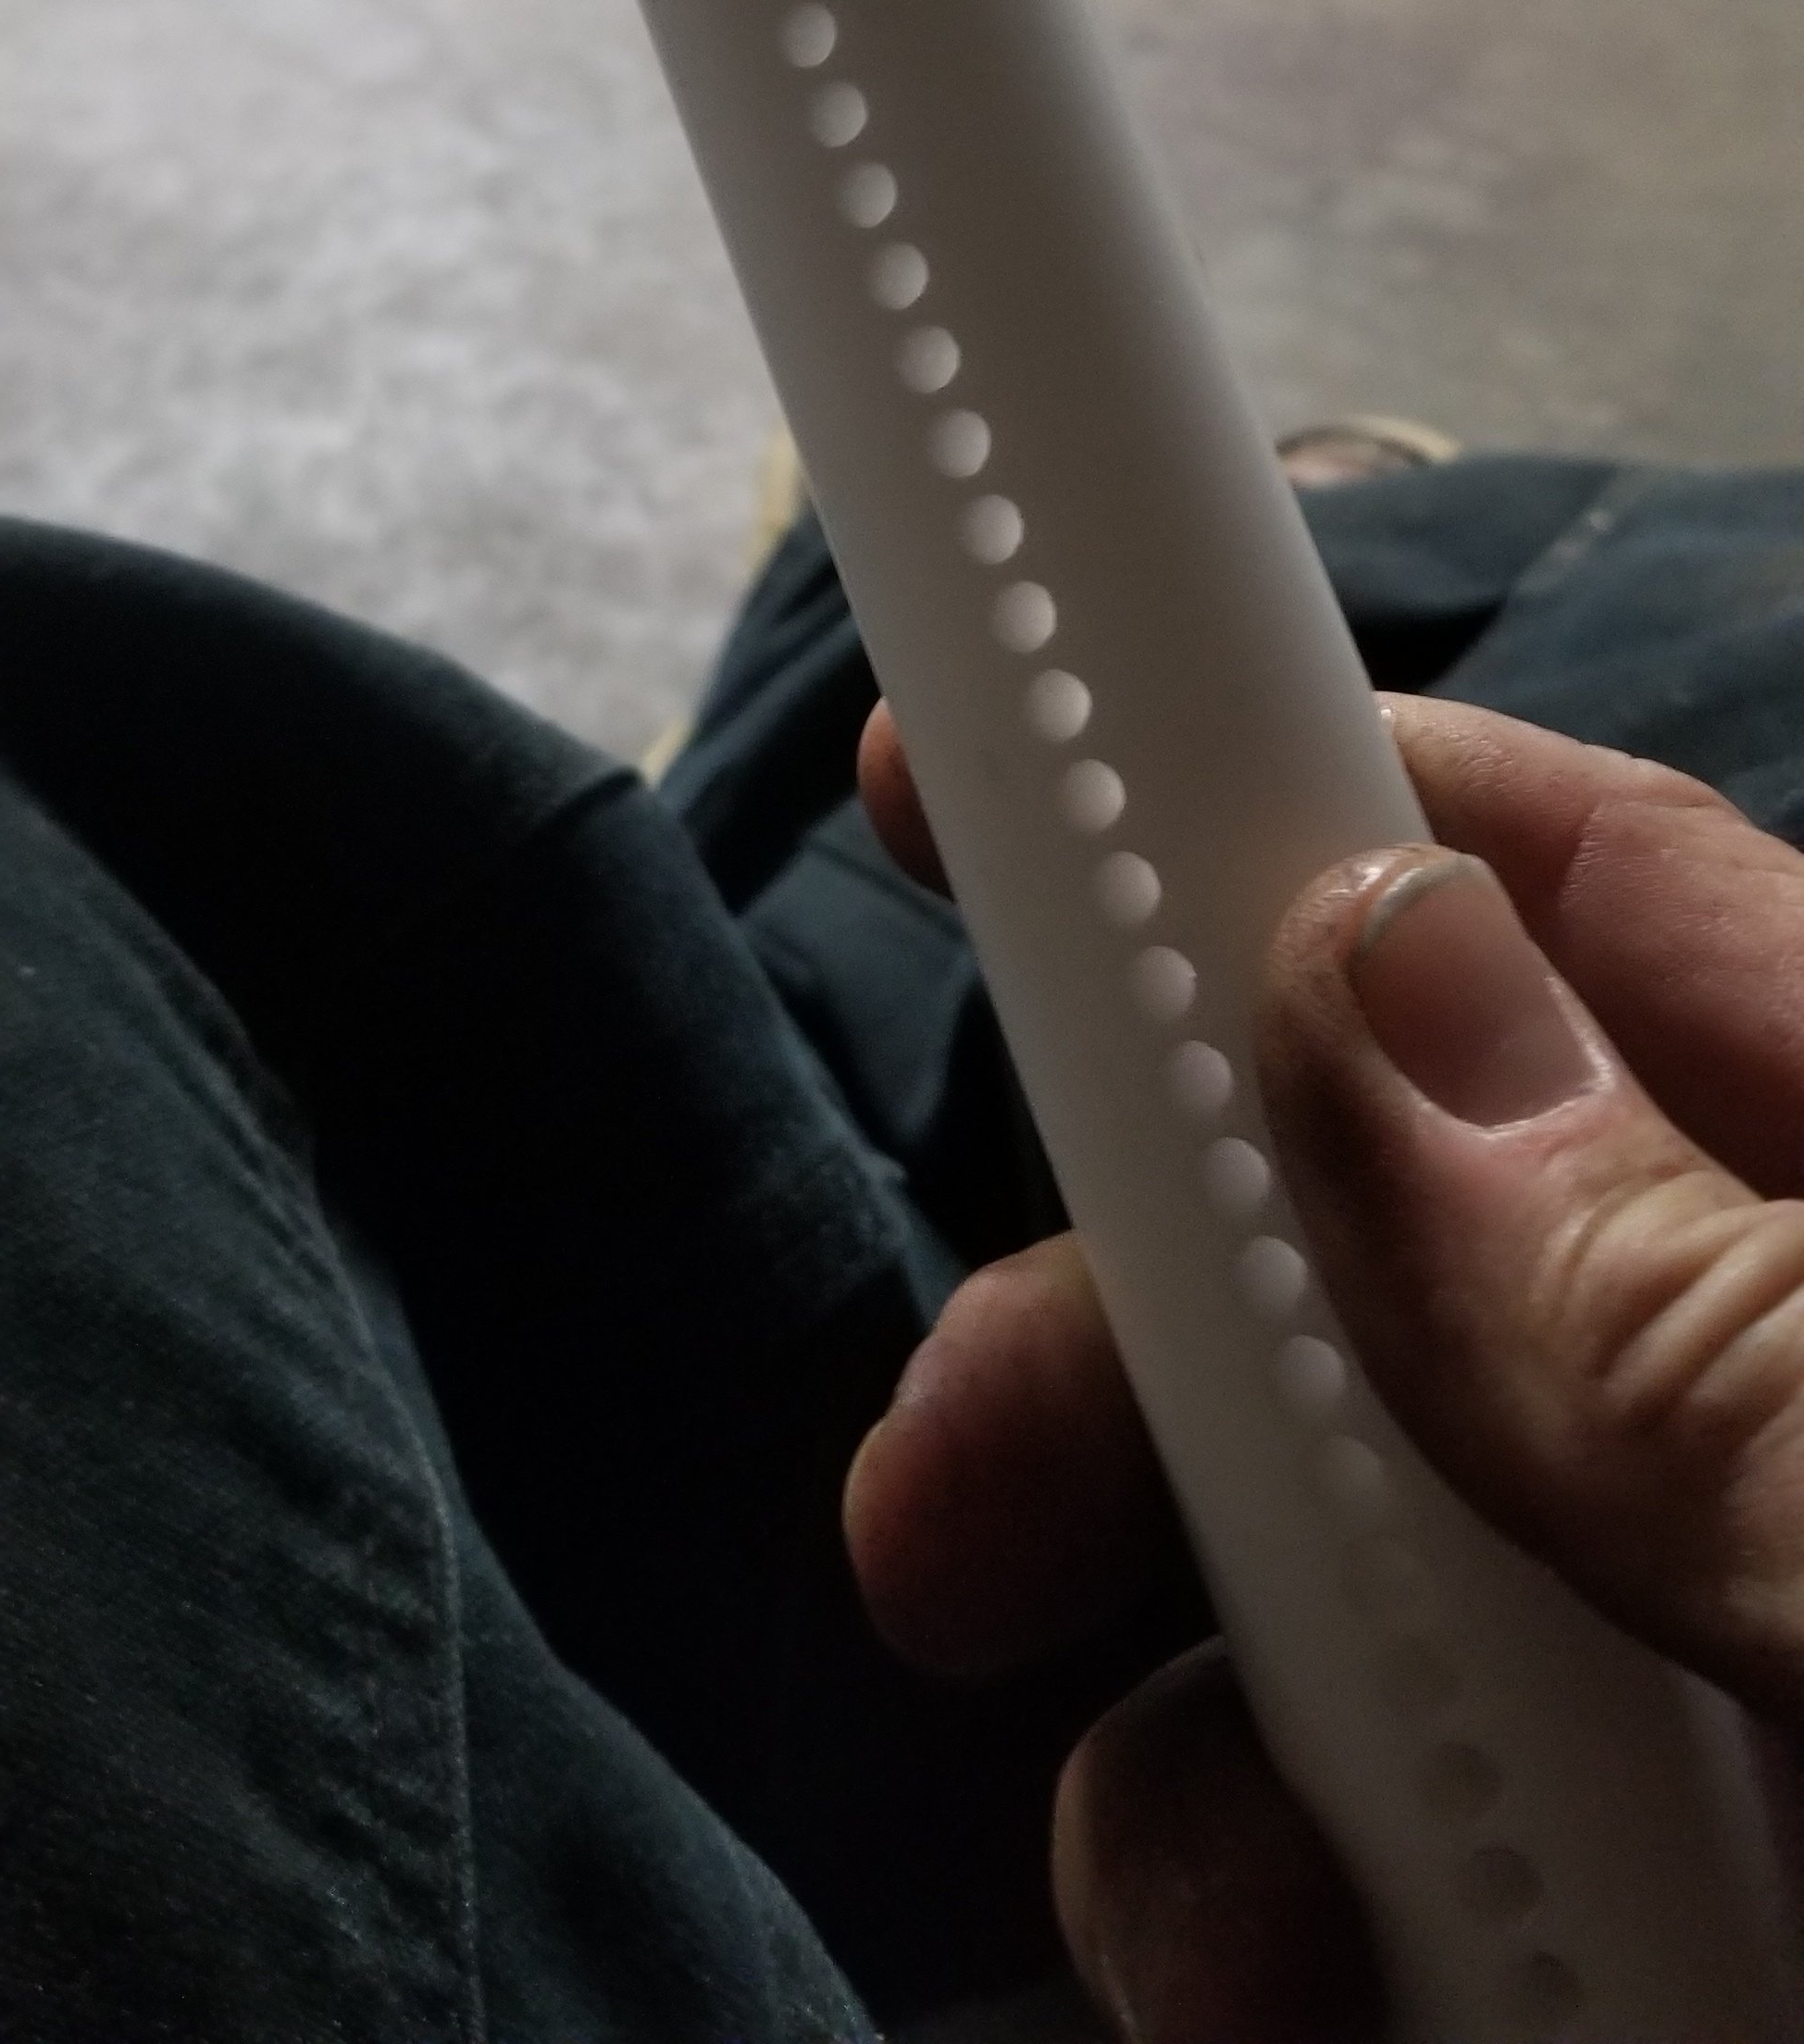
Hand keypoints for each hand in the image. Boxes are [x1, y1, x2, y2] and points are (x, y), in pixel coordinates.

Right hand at [845, 693, 1803, 2039]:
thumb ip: (1711, 1318)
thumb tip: (1372, 967)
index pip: (1578, 904)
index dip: (1271, 795)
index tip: (975, 754)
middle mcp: (1770, 1424)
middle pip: (1368, 1265)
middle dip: (1126, 1356)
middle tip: (949, 1502)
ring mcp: (1712, 1697)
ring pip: (1333, 1605)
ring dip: (1185, 1741)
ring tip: (1234, 1945)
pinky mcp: (1643, 1940)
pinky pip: (1363, 1888)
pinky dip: (1257, 1936)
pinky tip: (1292, 2018)